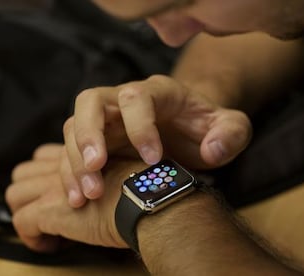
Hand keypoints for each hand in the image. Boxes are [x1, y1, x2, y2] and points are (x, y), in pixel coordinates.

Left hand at [5, 143, 146, 251]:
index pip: (47, 156)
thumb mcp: (130, 171)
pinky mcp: (50, 208)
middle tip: (44, 210)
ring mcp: (55, 186)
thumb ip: (113, 173)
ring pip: (16, 193)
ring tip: (43, 229)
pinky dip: (31, 237)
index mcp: (83, 156)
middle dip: (29, 191)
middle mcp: (65, 166)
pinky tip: (50, 244)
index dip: (46, 174)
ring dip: (25, 212)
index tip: (59, 193)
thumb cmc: (149, 189)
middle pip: (25, 171)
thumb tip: (115, 190)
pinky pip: (21, 221)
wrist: (149, 200)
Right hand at [64, 74, 251, 206]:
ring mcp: (109, 120)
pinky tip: (78, 199)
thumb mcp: (231, 128)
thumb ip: (232, 134)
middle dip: (89, 134)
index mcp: (160, 92)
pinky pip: (72, 151)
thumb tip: (212, 150)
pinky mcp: (99, 141)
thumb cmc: (208, 129)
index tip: (153, 159)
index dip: (140, 126)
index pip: (138, 97)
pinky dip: (70, 174)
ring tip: (86, 195)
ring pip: (74, 126)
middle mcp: (126, 100)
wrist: (189, 132)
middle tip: (95, 167)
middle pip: (91, 102)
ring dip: (74, 160)